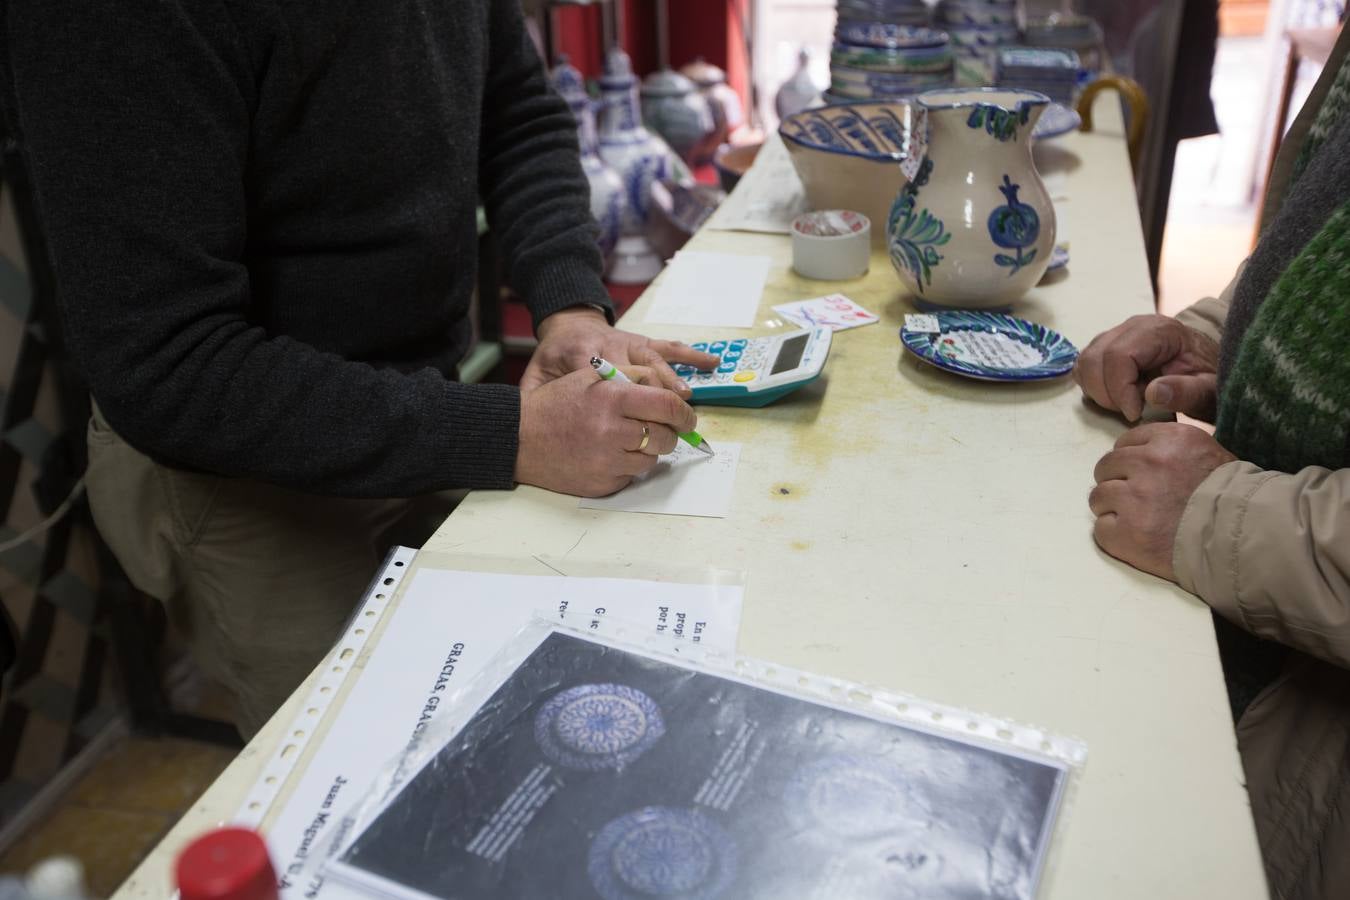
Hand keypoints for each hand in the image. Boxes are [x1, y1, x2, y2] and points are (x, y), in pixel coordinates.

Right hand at [515, 366, 698, 496]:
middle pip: (665, 436)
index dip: (685, 413)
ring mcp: (608, 462)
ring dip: (647, 450)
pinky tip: (607, 455)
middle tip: (658, 429)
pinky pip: (632, 476)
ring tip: (625, 440)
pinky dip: (627, 466)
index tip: (687, 417)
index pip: (668, 406)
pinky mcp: (603, 484)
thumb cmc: (555, 405)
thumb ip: (631, 376)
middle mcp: (613, 432)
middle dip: (668, 433)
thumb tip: (669, 387)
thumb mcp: (591, 376)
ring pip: (652, 459)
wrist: (519, 439)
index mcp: (613, 399)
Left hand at [521, 307, 720, 396]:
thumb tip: (536, 417)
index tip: (628, 415)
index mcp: (582, 355)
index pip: (602, 375)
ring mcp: (631, 343)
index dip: (615, 393)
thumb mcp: (540, 374)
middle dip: (652, 390)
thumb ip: (539, 393)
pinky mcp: (644, 341)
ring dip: (671, 378)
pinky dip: (692, 354)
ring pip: (655, 360)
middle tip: (668, 413)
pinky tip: (712, 362)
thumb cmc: (556, 355)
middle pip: (635, 368)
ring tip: (686, 396)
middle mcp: (612, 346)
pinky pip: (670, 347)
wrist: (569, 322)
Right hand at [1073, 315, 1220, 421]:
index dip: (1120, 389)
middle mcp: (1132, 326)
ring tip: (1126, 403)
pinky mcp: (1106, 346)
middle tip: (1131, 410)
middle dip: (1107, 393)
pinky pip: (1084, 366)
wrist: (1207, 367)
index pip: (1119, 355)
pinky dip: (1093, 386)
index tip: (1135, 414)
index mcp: (1159, 331)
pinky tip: (1117, 396)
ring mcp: (1116, 334)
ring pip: (1085, 362)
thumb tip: (1152, 394)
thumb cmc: (1208, 379)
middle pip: (1095, 358)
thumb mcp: (1208, 391)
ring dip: (1098, 391)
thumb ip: (1186, 392)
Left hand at [1089, 422, 1236, 580]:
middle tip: (1136, 500)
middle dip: (1117, 482)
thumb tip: (1142, 452)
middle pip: (1106, 467)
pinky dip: (1114, 536)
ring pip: (1097, 496)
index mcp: (1170, 440)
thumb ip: (1174, 449)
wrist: (1244, 542)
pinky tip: (1136, 539)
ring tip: (1136, 521)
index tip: (1141, 475)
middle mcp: (1147, 463)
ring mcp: (1133, 498)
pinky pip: (1100, 529)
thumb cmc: (1233, 500)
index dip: (1130, 461)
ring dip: (1112, 509)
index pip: (1126, 441)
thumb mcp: (1210, 454)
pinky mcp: (1125, 532)